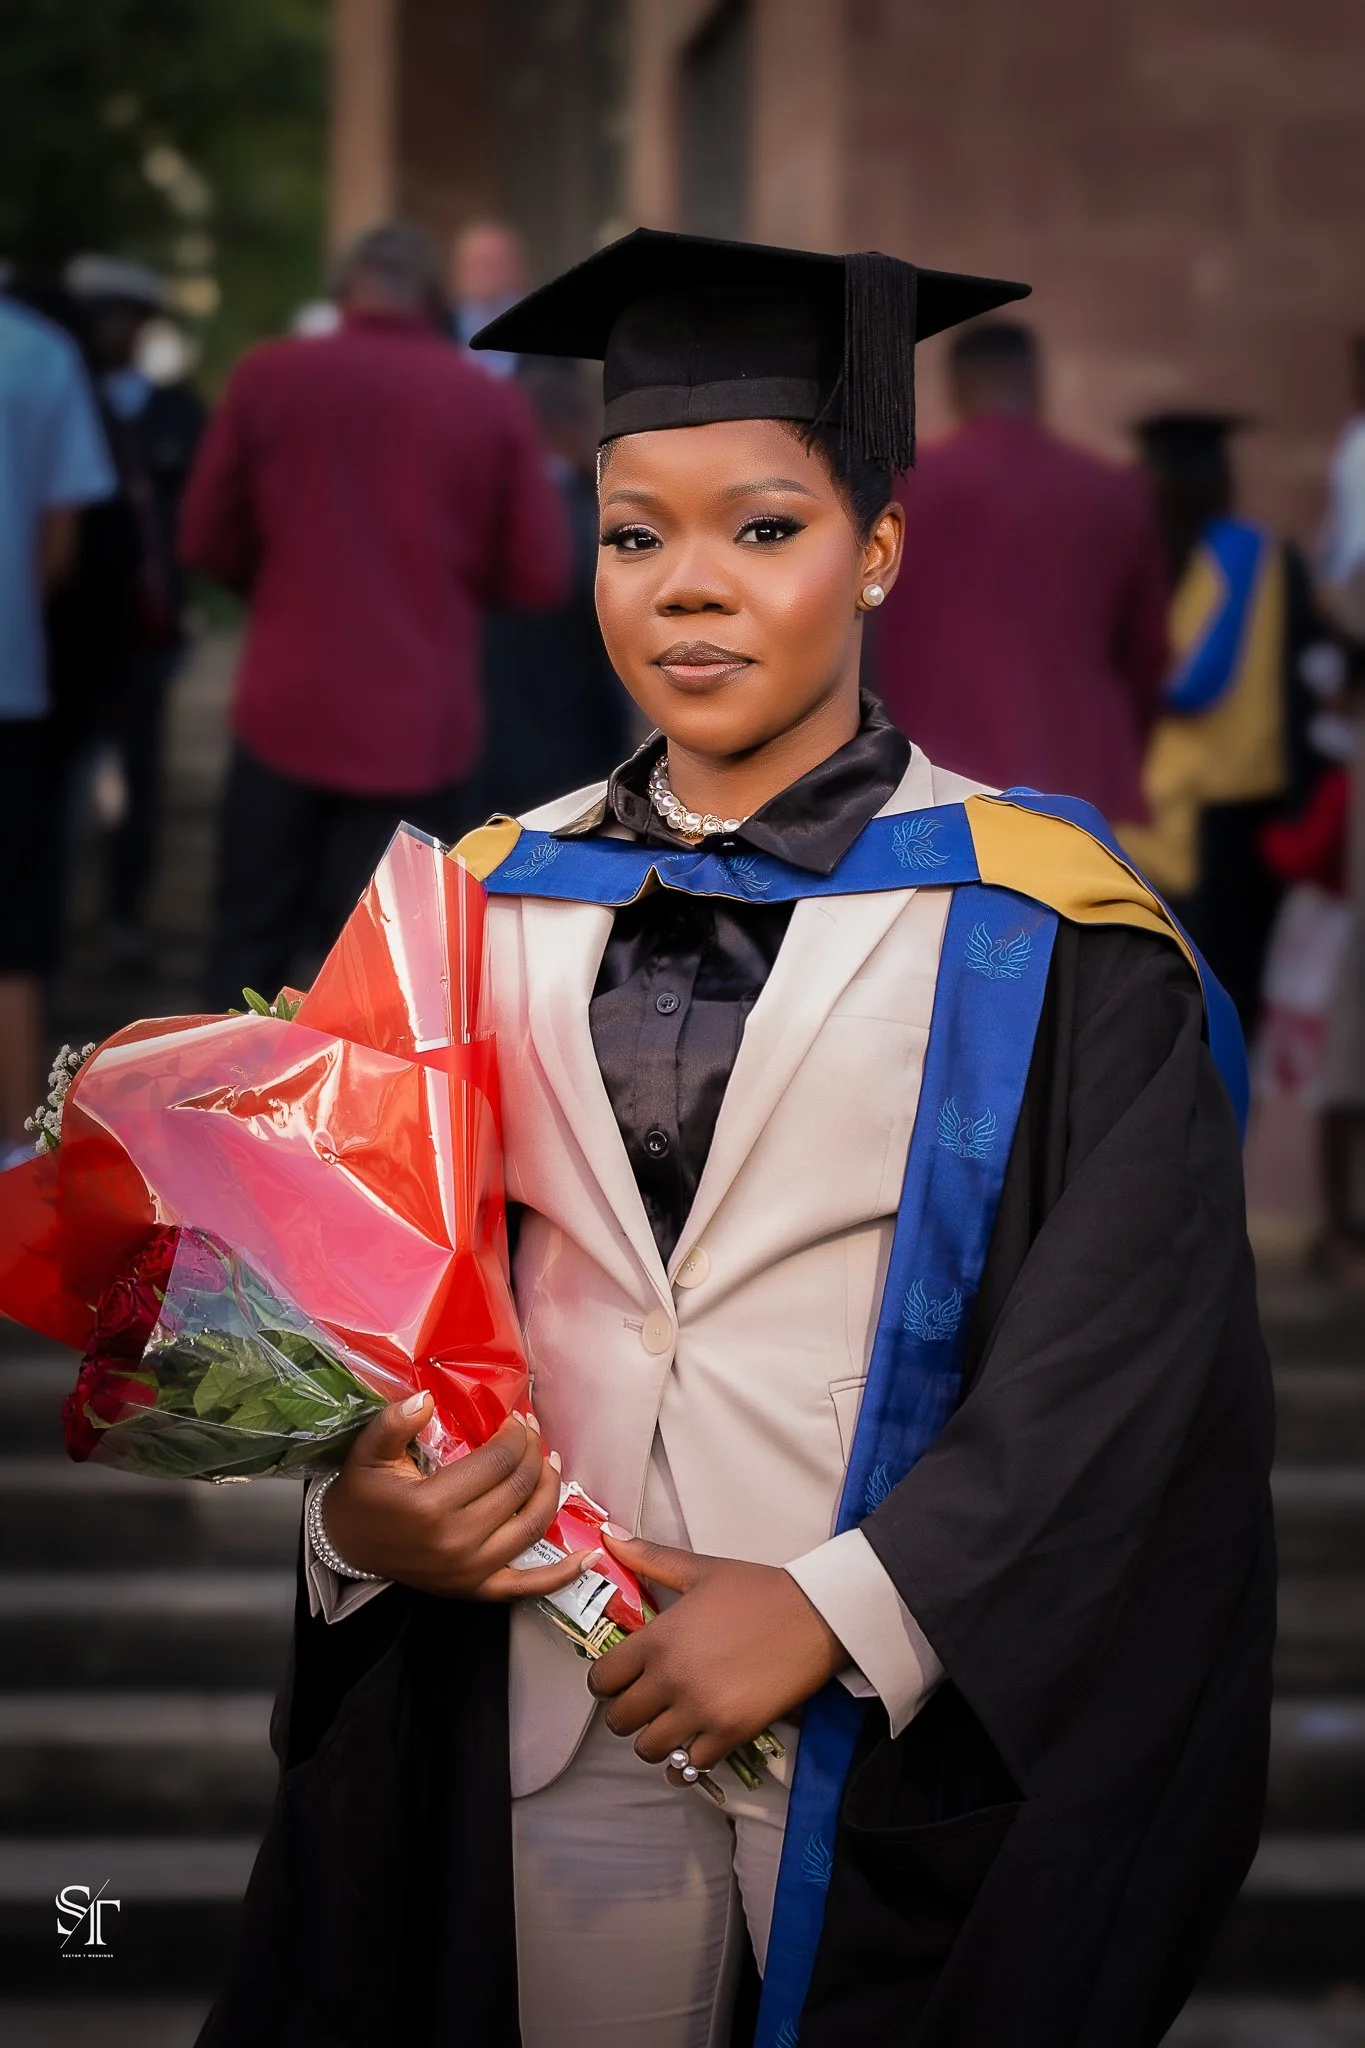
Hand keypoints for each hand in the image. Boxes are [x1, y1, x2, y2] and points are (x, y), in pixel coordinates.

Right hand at [323, 1395, 600, 1601]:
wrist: (348, 1546)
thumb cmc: (363, 1495)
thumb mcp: (368, 1452)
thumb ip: (395, 1422)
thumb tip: (426, 1398)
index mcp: (431, 1505)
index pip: (498, 1461)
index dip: (516, 1434)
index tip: (515, 1418)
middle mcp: (457, 1541)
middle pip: (520, 1487)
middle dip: (534, 1452)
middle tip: (532, 1432)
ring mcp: (471, 1571)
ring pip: (533, 1525)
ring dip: (551, 1489)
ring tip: (550, 1462)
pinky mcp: (477, 1590)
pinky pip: (529, 1586)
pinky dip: (563, 1574)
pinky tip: (589, 1558)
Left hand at [587, 1533, 846, 1771]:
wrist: (816, 1615)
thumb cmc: (757, 1589)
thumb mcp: (700, 1570)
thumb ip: (648, 1557)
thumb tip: (606, 1535)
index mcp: (658, 1639)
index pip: (602, 1680)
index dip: (606, 1682)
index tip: (620, 1679)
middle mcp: (671, 1679)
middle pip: (619, 1720)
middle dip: (627, 1713)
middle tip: (646, 1703)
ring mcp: (700, 1710)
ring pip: (650, 1749)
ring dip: (655, 1740)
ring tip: (670, 1724)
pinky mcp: (731, 1733)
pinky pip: (691, 1765)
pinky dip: (689, 1759)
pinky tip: (697, 1743)